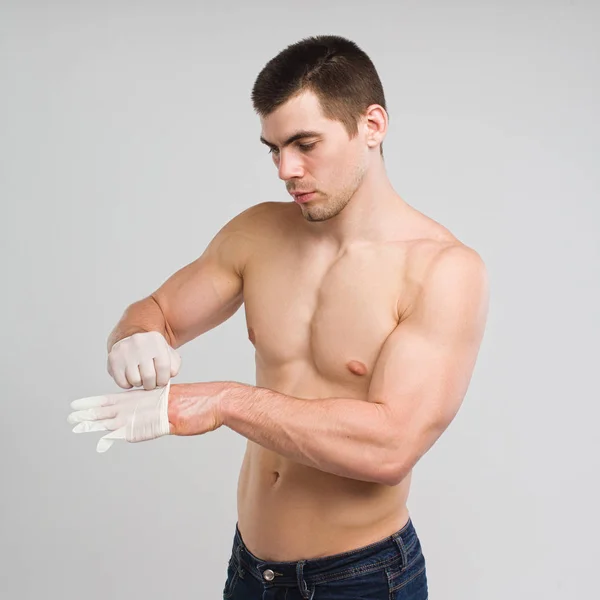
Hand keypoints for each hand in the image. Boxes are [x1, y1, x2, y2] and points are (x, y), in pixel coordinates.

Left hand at [67, 381, 226, 451]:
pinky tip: (103, 439)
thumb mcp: (177, 408)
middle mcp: (146, 404)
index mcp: (148, 398)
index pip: (116, 400)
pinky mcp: (160, 424)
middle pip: (111, 408)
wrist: (216, 401)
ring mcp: (153, 413)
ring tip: (77, 425)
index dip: (96, 402)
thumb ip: (162, 414)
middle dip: (89, 412)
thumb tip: (157, 419)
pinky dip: (118, 435)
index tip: (80, 404)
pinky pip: (136, 431)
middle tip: (70, 414)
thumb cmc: (201, 404)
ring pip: (118, 418)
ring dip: (96, 422)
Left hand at [67, 382, 171, 452]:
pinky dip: (105, 441)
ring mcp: (123, 420)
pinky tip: (99, 446)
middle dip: (83, 415)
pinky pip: (113, 437)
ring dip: (88, 425)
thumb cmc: (162, 403)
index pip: (101, 400)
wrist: (172, 408)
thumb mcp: (144, 399)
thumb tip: (127, 406)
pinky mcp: (128, 431)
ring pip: (101, 423)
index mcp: (124, 399)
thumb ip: (132, 405)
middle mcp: (121, 409)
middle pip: (97, 412)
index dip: (87, 403)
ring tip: (76, 427)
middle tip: (70, 417)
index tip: (74, 404)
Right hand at [107, 331, 180, 389]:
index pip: (164, 367)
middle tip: (150, 382)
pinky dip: (128, 384)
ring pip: (135, 381)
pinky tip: (130, 376)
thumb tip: (170, 375)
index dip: (163, 379)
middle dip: (151, 384)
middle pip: (149, 377)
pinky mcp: (113, 359)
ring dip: (139, 383)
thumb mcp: (167, 354)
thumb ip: (174, 365)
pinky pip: (122, 383)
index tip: (161, 381)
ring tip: (140, 376)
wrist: (130, 340)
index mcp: (156, 340)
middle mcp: (139, 342)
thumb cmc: (152, 352)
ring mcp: (125, 350)